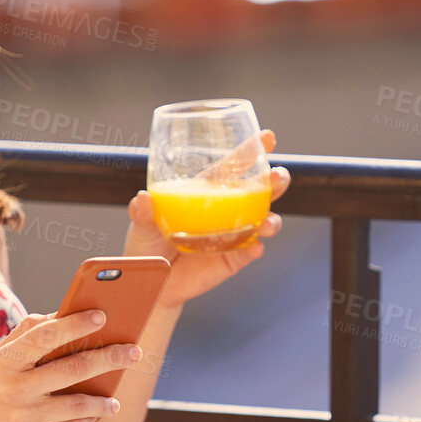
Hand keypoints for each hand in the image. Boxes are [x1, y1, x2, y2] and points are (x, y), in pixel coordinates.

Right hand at [0, 312, 144, 421]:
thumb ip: (26, 337)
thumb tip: (63, 316)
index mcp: (6, 362)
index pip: (45, 335)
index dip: (75, 324)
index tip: (103, 315)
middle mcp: (17, 388)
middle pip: (73, 368)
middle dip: (110, 357)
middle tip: (134, 351)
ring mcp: (26, 417)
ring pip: (79, 403)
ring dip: (104, 400)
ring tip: (115, 400)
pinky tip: (95, 417)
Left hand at [125, 127, 288, 309]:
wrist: (152, 284)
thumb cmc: (147, 246)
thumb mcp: (142, 226)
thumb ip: (143, 213)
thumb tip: (142, 199)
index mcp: (206, 192)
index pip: (232, 167)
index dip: (251, 151)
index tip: (268, 137)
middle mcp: (226, 210)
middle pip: (258, 191)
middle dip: (274, 181)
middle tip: (278, 177)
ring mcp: (233, 235)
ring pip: (263, 221)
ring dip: (271, 220)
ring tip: (269, 224)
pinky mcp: (234, 259)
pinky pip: (250, 252)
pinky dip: (255, 249)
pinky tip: (255, 247)